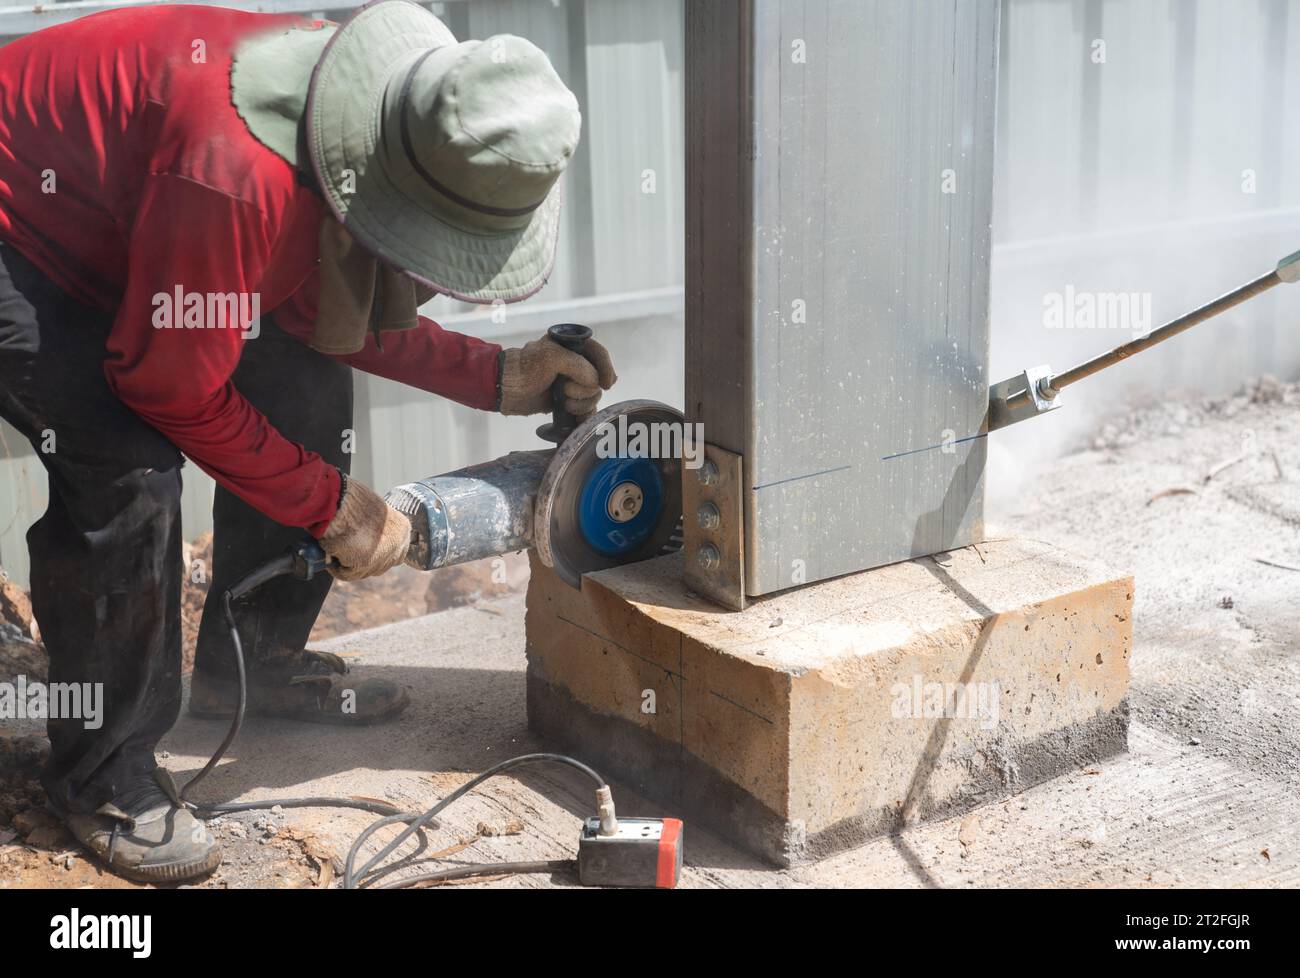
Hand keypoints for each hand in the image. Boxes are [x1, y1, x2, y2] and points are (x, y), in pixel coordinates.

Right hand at [318, 475, 410, 580]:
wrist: (339, 499)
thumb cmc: (350, 500)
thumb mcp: (372, 513)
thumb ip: (376, 528)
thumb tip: (368, 540)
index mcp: (402, 528)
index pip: (397, 551)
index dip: (379, 552)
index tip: (364, 549)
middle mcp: (398, 543)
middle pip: (382, 565)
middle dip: (364, 561)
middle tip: (347, 549)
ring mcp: (384, 554)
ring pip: (364, 571)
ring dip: (348, 563)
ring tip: (337, 545)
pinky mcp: (366, 562)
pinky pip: (348, 573)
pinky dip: (337, 566)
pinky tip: (331, 552)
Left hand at [498, 331, 616, 416]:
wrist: (504, 389)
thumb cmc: (524, 368)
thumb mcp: (552, 358)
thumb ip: (579, 366)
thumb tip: (595, 383)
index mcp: (571, 347)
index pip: (599, 354)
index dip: (606, 368)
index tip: (607, 384)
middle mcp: (573, 364)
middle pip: (598, 379)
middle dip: (586, 389)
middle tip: (566, 390)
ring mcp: (570, 383)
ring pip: (593, 396)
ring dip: (581, 403)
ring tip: (563, 403)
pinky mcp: (565, 400)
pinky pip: (585, 409)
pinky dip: (584, 415)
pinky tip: (577, 419)